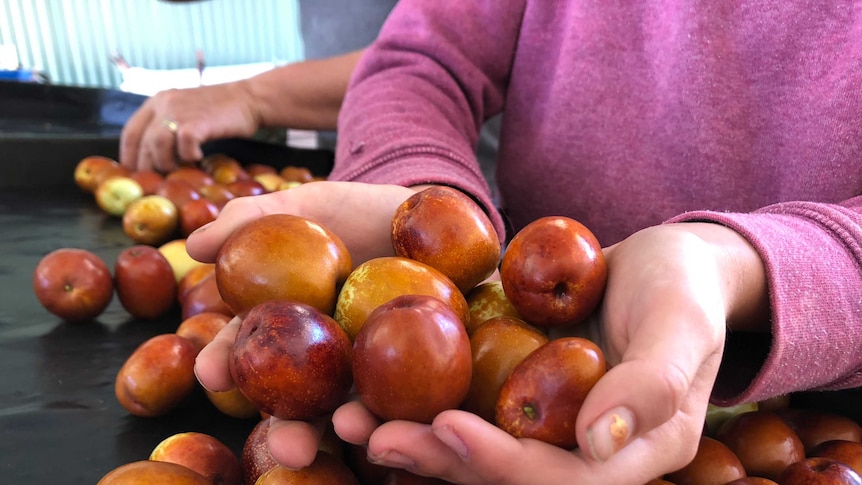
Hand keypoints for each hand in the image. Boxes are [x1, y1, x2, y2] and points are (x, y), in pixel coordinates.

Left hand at [120, 82, 260, 171]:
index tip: (136, 174)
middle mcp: (164, 104)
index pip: (130, 133)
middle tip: (162, 179)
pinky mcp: (198, 121)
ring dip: (168, 163)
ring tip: (183, 166)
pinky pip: (183, 146)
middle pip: (142, 143)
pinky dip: (189, 156)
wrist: (250, 98)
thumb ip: (168, 127)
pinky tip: (199, 156)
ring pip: (157, 146)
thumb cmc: (221, 111)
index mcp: (157, 101)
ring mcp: (180, 111)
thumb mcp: (187, 111)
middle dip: (149, 167)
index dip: (129, 157)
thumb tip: (153, 159)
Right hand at [190, 180, 420, 468]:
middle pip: (300, 403)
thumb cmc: (357, 212)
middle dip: (290, 431)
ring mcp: (372, 370)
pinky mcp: (420, 373)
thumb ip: (253, 218)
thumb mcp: (306, 208)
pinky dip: (407, 414)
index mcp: (286, 324)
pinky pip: (413, 400)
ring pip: (355, 412)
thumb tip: (196, 244)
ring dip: (349, 431)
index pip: (249, 350)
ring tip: (350, 429)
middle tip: (288, 446)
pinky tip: (405, 420)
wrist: (429, 214)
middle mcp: (323, 358)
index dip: (226, 364)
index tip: (211, 374)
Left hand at [328, 222, 767, 484]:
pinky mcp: (521, 398)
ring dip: (414, 443)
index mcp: (635, 452)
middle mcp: (586, 454)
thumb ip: (653, 383)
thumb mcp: (682, 323)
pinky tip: (370, 392)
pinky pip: (468, 411)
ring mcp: (549, 427)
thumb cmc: (682, 287)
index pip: (566, 478)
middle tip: (376, 435)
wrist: (666, 265)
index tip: (447, 426)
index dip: (503, 462)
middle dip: (439, 460)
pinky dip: (418, 406)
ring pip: (477, 453)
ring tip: (352, 421)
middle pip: (508, 476)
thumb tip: (601, 443)